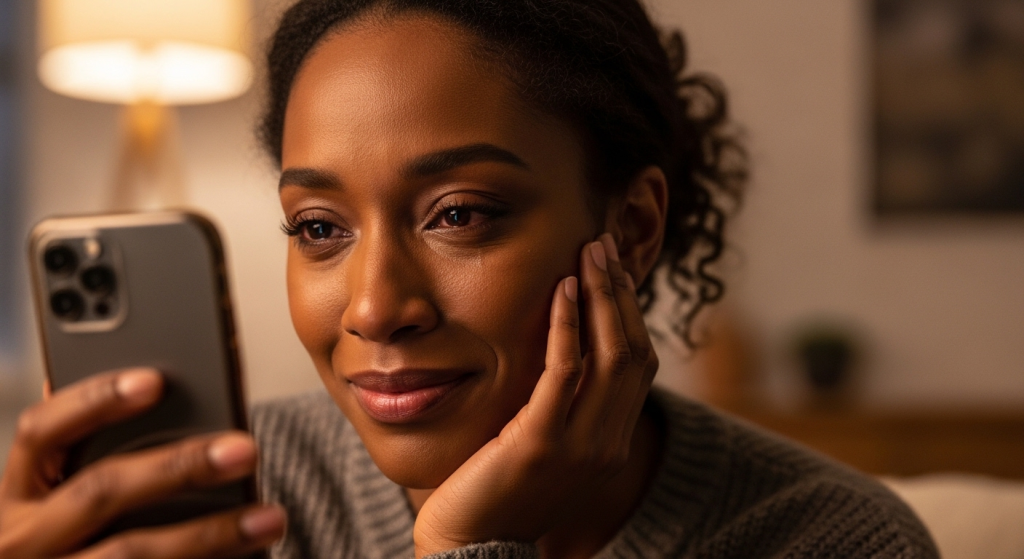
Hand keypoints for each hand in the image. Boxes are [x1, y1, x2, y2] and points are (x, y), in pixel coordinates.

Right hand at [0, 369, 284, 557]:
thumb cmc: (74, 540)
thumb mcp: (66, 499)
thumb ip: (100, 457)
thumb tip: (174, 401)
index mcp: (17, 493)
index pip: (41, 431)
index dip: (94, 400)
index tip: (155, 379)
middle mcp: (21, 539)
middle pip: (100, 490)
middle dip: (179, 466)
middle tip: (245, 449)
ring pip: (131, 551)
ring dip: (210, 534)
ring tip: (270, 519)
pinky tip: (251, 555)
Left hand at [413, 233, 657, 556]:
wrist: (470, 549)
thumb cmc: (496, 491)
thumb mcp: (543, 445)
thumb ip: (560, 407)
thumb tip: (559, 354)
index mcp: (612, 443)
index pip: (639, 363)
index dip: (629, 311)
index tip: (612, 269)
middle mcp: (608, 444)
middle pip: (633, 351)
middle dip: (620, 292)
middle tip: (604, 245)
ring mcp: (581, 446)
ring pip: (610, 355)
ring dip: (601, 296)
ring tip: (589, 252)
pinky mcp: (542, 444)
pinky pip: (566, 373)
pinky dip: (569, 326)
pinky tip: (561, 290)